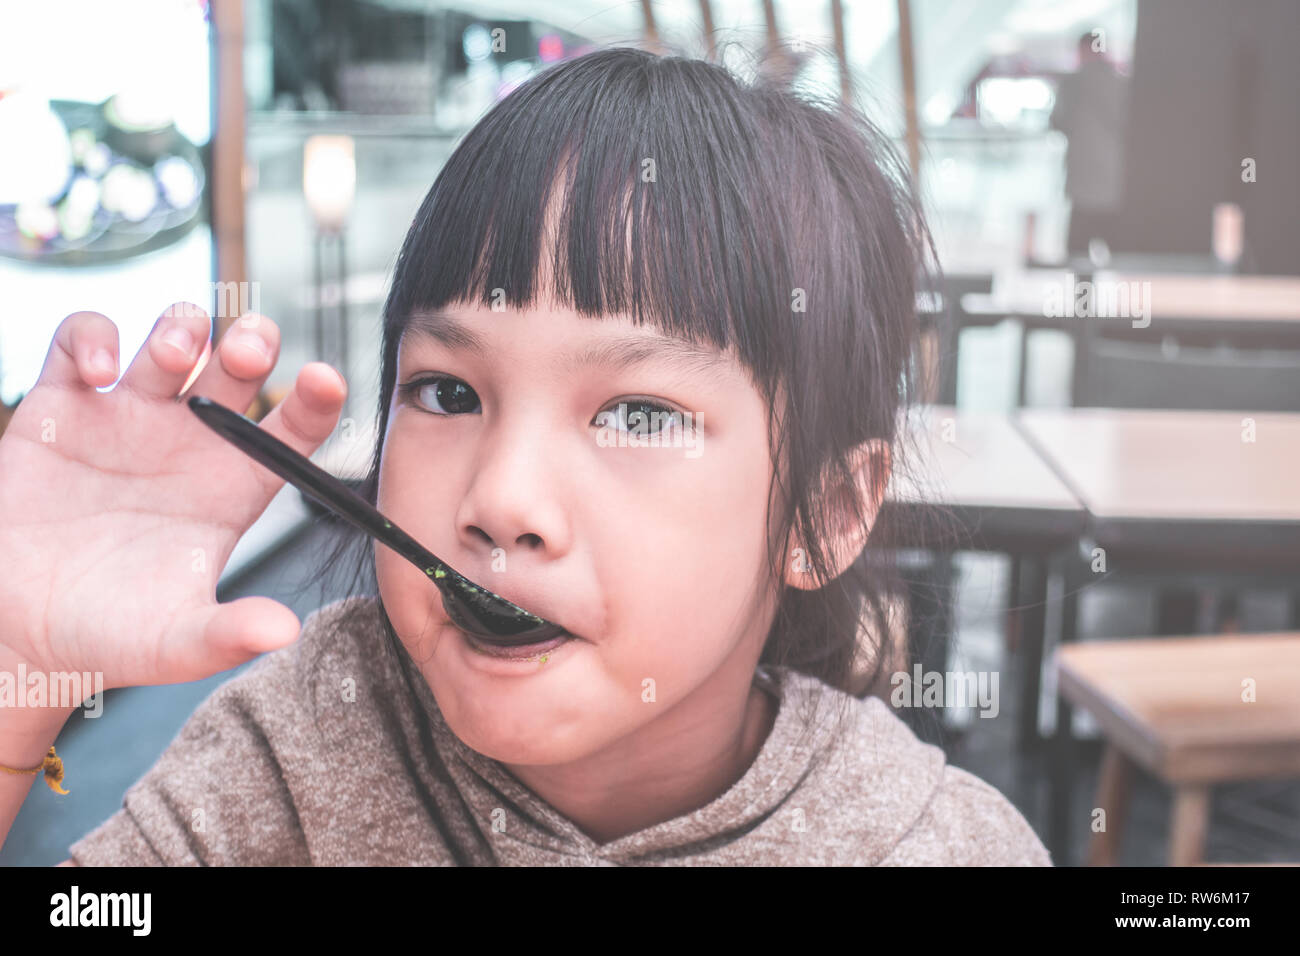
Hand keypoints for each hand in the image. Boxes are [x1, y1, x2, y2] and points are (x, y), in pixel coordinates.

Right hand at [0, 304, 346, 689]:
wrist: (15, 632)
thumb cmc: (106, 636)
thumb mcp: (175, 643)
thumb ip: (227, 634)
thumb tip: (283, 632)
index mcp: (232, 485)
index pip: (294, 428)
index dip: (315, 400)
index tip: (326, 379)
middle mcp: (189, 443)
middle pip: (241, 365)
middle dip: (252, 342)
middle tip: (248, 355)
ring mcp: (128, 418)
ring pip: (172, 340)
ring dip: (182, 329)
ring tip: (177, 359)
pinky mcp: (60, 408)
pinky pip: (82, 342)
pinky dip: (94, 337)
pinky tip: (100, 372)